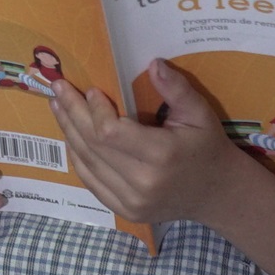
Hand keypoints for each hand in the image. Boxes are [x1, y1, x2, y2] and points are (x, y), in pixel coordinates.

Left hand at [49, 59, 257, 227]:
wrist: (217, 193)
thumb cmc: (207, 147)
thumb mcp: (200, 113)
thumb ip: (176, 88)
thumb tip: (153, 63)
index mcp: (161, 155)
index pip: (110, 132)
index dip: (94, 110)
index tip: (90, 90)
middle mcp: (143, 183)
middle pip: (93, 145)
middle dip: (72, 113)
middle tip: (58, 89)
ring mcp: (131, 201)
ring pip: (87, 163)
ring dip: (69, 132)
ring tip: (57, 107)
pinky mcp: (125, 211)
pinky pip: (91, 181)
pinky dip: (78, 157)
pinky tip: (70, 136)